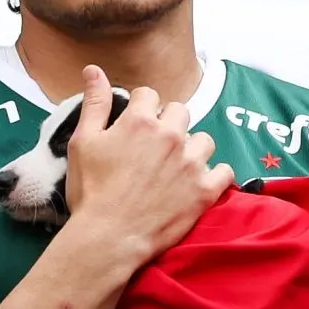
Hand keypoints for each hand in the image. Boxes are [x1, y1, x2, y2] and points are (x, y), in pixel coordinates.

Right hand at [66, 66, 234, 266]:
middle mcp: (171, 136)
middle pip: (180, 111)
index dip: (140, 108)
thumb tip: (94, 69)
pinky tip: (199, 182)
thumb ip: (94, 103)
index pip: (149, 95)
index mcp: (141, 120)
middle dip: (168, 123)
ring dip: (192, 147)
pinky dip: (215, 175)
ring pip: (204, 139)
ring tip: (176, 165)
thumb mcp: (83, 142)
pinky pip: (225, 171)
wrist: (108, 238)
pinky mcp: (205, 190)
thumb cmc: (91, 191)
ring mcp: (192, 163)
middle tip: (154, 148)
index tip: (134, 126)